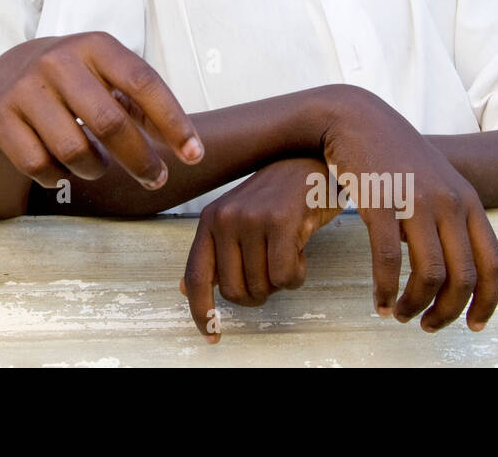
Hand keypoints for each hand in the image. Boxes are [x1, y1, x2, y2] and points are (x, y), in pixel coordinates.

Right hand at [0, 33, 202, 190]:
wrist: (4, 73)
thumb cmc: (74, 79)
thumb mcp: (107, 73)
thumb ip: (144, 104)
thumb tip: (186, 148)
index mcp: (95, 45)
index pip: (143, 83)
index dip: (173, 122)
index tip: (193, 154)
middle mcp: (58, 60)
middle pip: (109, 123)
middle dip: (141, 160)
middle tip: (156, 179)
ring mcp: (25, 87)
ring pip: (75, 151)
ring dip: (97, 169)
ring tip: (99, 165)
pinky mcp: (0, 116)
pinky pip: (40, 166)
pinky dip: (59, 178)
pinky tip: (64, 170)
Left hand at [181, 157, 337, 341]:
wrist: (313, 160)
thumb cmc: (278, 198)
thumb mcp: (239, 219)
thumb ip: (214, 252)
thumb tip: (184, 289)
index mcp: (210, 220)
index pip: (196, 277)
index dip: (200, 312)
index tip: (211, 335)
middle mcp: (224, 218)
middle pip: (235, 292)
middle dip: (259, 292)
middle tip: (273, 268)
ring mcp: (251, 218)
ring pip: (263, 287)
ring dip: (281, 281)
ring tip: (288, 250)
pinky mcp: (281, 220)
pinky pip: (286, 277)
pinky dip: (299, 274)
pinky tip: (301, 249)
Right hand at [320, 88, 497, 331]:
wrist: (355, 117)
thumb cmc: (393, 154)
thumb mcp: (435, 181)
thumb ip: (451, 217)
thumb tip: (453, 264)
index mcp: (468, 201)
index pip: (494, 263)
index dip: (488, 301)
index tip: (473, 325)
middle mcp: (450, 202)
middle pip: (464, 277)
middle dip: (449, 312)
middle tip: (429, 326)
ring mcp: (417, 201)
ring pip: (430, 274)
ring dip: (416, 305)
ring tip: (401, 315)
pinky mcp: (382, 203)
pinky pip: (390, 260)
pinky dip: (386, 288)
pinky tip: (380, 299)